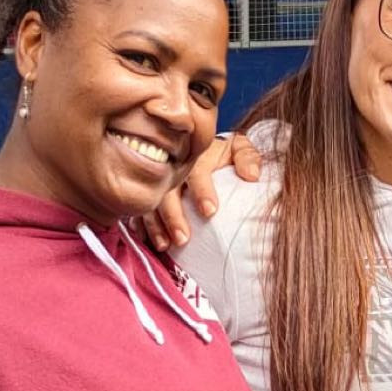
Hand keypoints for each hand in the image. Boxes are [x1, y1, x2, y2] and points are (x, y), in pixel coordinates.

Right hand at [141, 129, 263, 251]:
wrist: (200, 146)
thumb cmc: (223, 154)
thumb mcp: (239, 149)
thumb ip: (248, 158)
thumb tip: (252, 176)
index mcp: (198, 153)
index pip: (198, 170)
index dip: (202, 190)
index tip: (210, 212)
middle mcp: (174, 164)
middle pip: (168, 189)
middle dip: (173, 215)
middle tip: (183, 238)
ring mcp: (157, 178)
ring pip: (151, 201)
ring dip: (156, 224)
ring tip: (165, 245)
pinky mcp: (147, 190)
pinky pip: (139, 208)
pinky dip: (142, 226)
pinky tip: (148, 241)